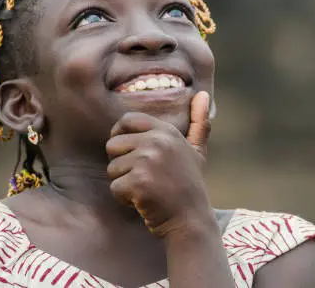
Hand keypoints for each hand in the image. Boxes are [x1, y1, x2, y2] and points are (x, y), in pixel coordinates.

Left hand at [106, 91, 213, 237]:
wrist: (191, 221)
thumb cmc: (189, 186)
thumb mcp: (196, 151)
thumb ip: (198, 123)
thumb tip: (202, 94)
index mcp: (166, 131)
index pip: (126, 120)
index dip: (121, 137)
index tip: (132, 155)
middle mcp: (157, 141)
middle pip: (113, 145)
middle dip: (123, 165)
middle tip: (146, 178)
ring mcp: (148, 161)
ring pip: (112, 168)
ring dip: (124, 183)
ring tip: (147, 190)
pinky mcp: (139, 182)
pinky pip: (114, 188)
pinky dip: (125, 199)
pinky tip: (144, 202)